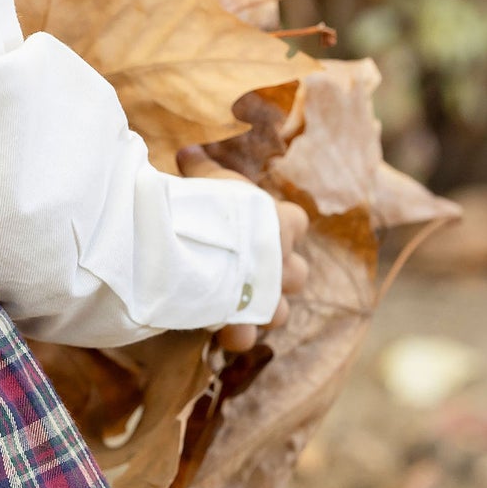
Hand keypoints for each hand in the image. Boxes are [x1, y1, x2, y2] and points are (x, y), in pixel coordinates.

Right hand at [177, 146, 309, 354]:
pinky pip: (247, 335)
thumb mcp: (205, 180)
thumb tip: (188, 152)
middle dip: (278, 275)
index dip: (279, 226)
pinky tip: (216, 330)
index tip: (255, 226)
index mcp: (282, 222)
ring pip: (281, 311)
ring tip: (231, 305)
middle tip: (246, 270)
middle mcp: (285, 262)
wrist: (191, 243)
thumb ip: (201, 168)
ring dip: (260, 310)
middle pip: (298, 274)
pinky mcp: (246, 322)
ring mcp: (270, 296)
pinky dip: (234, 335)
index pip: (296, 222)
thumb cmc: (203, 205)